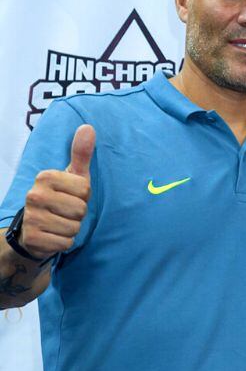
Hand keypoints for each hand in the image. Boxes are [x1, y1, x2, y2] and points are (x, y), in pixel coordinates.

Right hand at [18, 125, 93, 259]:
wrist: (34, 230)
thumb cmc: (60, 199)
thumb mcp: (73, 176)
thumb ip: (81, 153)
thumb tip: (88, 127)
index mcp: (45, 177)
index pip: (85, 190)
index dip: (83, 197)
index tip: (70, 196)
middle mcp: (34, 195)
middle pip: (80, 210)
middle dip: (78, 215)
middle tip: (65, 212)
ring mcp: (31, 217)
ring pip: (74, 228)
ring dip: (71, 229)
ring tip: (59, 223)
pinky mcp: (32, 238)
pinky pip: (65, 243)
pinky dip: (64, 242)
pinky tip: (53, 236)